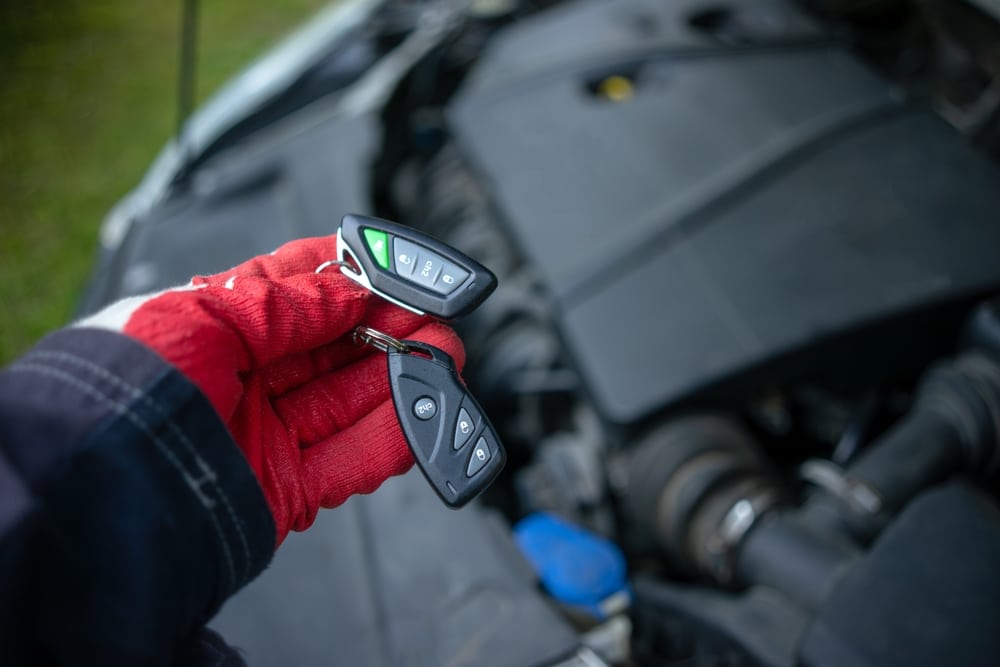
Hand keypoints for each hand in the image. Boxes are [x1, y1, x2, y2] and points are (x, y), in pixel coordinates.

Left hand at [78, 235, 463, 544]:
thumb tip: (349, 290)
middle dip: (391, 330)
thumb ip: (284, 304)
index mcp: (210, 327)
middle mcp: (240, 379)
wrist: (98, 494)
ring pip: (350, 401)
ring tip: (445, 363)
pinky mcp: (282, 490)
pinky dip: (393, 439)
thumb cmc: (125, 391)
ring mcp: (264, 435)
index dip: (350, 275)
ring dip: (404, 381)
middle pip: (333, 348)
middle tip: (437, 322)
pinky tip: (423, 416)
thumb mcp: (201, 317)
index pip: (293, 290)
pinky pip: (350, 461)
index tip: (398, 268)